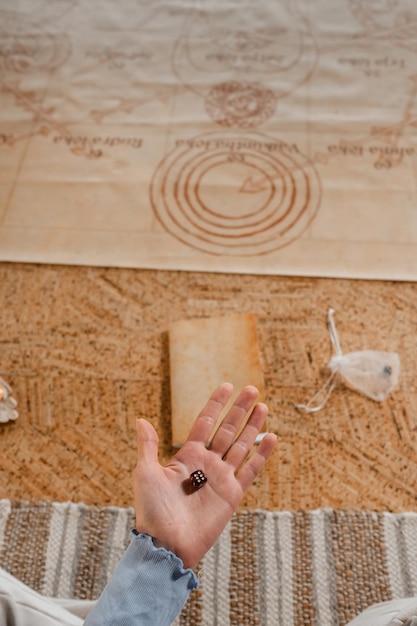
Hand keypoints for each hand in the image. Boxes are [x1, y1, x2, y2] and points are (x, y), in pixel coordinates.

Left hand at [133, 382, 276, 568]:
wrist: (167, 543)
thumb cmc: (152, 510)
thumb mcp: (146, 473)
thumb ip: (148, 446)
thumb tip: (141, 419)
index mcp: (187, 456)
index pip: (205, 422)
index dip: (216, 404)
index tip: (227, 386)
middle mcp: (207, 464)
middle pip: (228, 430)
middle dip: (240, 410)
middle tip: (252, 389)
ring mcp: (221, 478)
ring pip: (242, 446)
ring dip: (253, 426)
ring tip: (263, 406)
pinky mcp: (233, 495)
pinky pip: (251, 470)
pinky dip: (262, 454)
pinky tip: (272, 437)